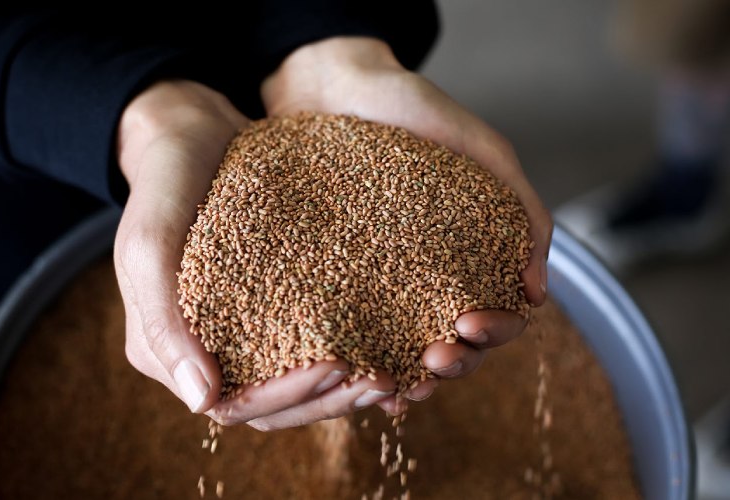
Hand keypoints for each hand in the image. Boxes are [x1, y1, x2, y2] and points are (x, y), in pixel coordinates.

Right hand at [114, 80, 397, 428]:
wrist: (193, 136)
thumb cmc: (164, 184)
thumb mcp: (149, 245)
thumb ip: (162, 322)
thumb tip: (201, 403)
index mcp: (166, 351)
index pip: (230, 405)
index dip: (284, 398)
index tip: (337, 366)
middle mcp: (204, 353)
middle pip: (271, 408)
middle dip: (328, 401)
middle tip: (382, 380)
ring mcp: (238, 334)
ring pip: (294, 387)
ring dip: (343, 388)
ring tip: (393, 373)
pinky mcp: (269, 309)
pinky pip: (307, 346)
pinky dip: (345, 353)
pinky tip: (385, 346)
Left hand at [257, 37, 552, 423]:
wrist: (337, 87)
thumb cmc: (418, 113)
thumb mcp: (486, 154)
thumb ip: (525, 215)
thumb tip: (538, 294)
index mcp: (474, 255)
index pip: (499, 312)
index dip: (496, 331)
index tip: (473, 325)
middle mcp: (432, 276)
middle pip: (457, 342)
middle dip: (456, 362)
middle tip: (436, 360)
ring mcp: (386, 280)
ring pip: (409, 348)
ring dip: (413, 376)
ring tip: (399, 386)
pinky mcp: (341, 277)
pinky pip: (357, 329)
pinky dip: (368, 363)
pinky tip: (366, 384)